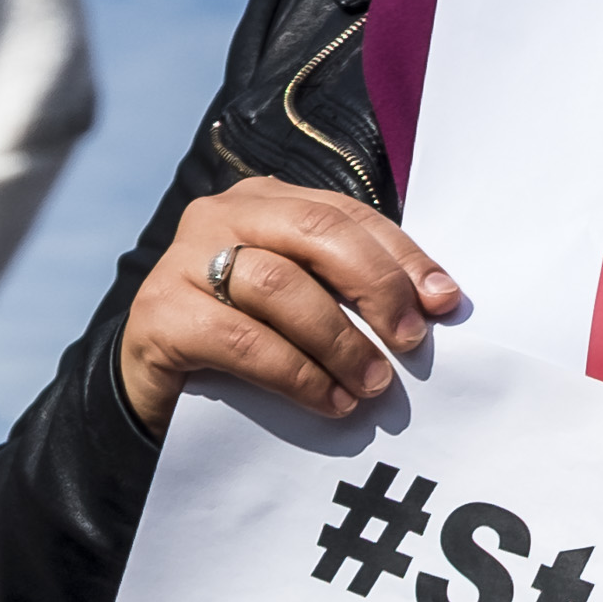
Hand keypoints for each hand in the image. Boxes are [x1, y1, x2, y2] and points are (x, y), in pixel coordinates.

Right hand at [120, 176, 461, 431]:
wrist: (157, 390)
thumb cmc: (245, 338)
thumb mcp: (301, 303)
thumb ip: (349, 289)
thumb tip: (433, 304)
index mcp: (265, 200)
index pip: (346, 214)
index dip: (402, 256)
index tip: (445, 302)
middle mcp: (221, 216)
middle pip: (315, 232)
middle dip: (376, 286)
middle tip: (410, 341)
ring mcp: (182, 261)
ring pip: (280, 285)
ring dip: (338, 340)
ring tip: (371, 383)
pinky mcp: (159, 315)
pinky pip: (241, 339)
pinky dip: (295, 373)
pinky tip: (328, 400)